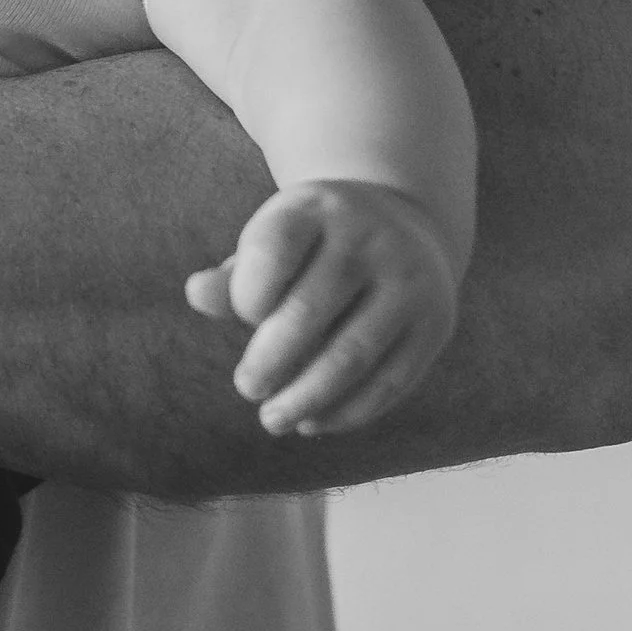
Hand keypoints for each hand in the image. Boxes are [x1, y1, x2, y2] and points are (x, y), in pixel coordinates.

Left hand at [187, 178, 459, 437]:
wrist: (405, 224)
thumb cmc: (316, 245)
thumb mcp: (275, 243)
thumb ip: (233, 276)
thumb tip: (197, 294)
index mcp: (318, 208)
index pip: (272, 252)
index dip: (246, 297)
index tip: (243, 315)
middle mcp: (370, 238)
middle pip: (308, 311)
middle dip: (268, 361)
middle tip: (247, 387)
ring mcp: (409, 282)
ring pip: (351, 355)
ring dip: (305, 398)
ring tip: (272, 419)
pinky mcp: (435, 324)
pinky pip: (389, 381)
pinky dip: (347, 412)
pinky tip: (313, 422)